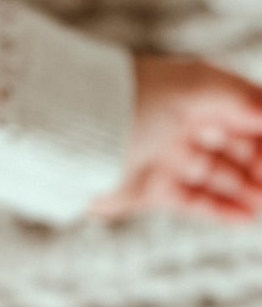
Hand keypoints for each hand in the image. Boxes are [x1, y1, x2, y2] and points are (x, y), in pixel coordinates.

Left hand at [86, 53, 261, 225]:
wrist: (65, 134)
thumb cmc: (126, 100)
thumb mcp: (191, 87)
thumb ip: (242, 97)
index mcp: (191, 91)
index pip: (246, 111)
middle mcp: (179, 122)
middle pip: (238, 145)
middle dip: (260, 163)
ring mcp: (165, 155)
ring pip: (221, 176)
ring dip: (249, 190)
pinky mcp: (150, 188)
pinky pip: (196, 201)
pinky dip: (223, 211)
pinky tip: (247, 218)